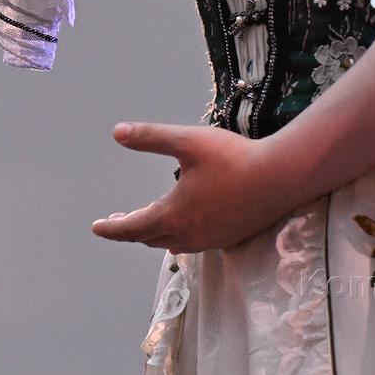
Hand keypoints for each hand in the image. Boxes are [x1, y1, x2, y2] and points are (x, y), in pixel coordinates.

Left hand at [90, 121, 297, 253]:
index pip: (132, 228)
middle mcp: (188, 234)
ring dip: (156, 233)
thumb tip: (117, 132)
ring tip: (150, 219)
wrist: (279, 178)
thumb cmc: (232, 157)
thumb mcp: (187, 141)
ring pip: (173, 243)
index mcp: (173, 214)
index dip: (112, 228)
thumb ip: (151, 137)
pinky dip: (180, 233)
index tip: (96, 227)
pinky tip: (188, 221)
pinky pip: (195, 242)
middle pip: (150, 238)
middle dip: (131, 229)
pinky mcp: (229, 239)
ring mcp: (209, 240)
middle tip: (117, 221)